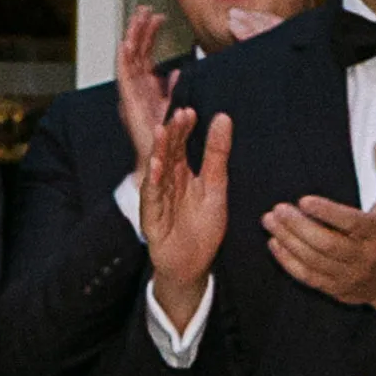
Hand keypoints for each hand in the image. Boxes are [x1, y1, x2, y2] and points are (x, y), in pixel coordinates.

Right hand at [112, 2, 171, 170]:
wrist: (161, 165)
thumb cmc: (167, 143)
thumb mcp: (175, 109)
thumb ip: (173, 89)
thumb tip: (176, 72)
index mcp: (146, 90)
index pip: (146, 56)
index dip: (150, 35)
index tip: (158, 16)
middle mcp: (136, 91)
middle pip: (136, 54)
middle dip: (139, 30)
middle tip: (144, 8)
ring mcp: (131, 97)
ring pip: (128, 61)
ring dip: (131, 38)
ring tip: (137, 18)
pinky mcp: (129, 105)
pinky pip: (124, 78)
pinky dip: (124, 60)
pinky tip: (126, 43)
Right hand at [138, 98, 230, 330]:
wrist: (192, 264)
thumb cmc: (203, 227)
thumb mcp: (216, 186)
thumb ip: (217, 154)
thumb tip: (223, 118)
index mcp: (183, 172)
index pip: (181, 144)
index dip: (184, 128)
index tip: (189, 111)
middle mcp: (167, 182)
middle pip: (168, 153)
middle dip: (172, 134)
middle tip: (178, 114)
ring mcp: (157, 198)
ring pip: (157, 171)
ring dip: (159, 151)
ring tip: (162, 131)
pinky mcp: (152, 217)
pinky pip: (152, 197)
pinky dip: (153, 181)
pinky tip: (156, 166)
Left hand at [268, 142, 375, 316]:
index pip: (350, 222)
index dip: (326, 212)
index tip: (303, 200)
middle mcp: (363, 256)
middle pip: (326, 243)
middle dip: (298, 226)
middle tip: (277, 210)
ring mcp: (348, 275)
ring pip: (313, 260)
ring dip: (288, 241)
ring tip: (270, 221)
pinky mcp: (335, 288)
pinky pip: (307, 276)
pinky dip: (288, 261)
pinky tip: (275, 243)